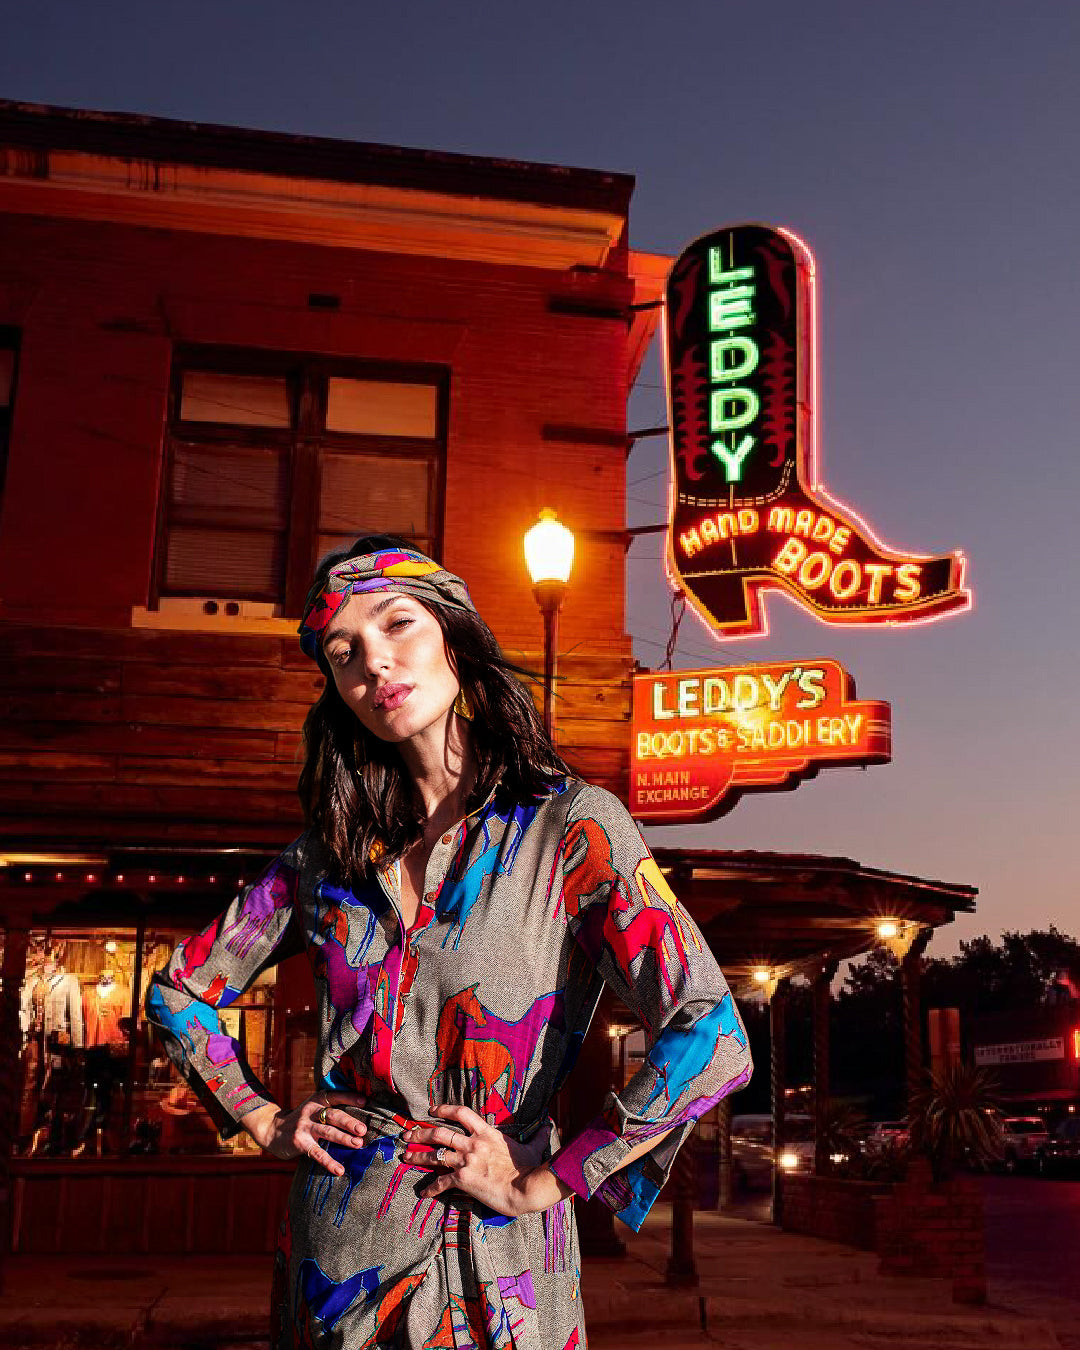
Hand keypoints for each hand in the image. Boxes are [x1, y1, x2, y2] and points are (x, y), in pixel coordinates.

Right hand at [247, 1092, 367, 1177]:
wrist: (272, 1130)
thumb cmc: (302, 1120)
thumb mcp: (313, 1109)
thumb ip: (331, 1109)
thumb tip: (359, 1118)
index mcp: (317, 1100)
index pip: (335, 1096)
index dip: (349, 1098)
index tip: (365, 1102)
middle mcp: (311, 1111)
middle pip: (333, 1115)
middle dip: (349, 1122)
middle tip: (363, 1129)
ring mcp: (304, 1127)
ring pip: (327, 1132)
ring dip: (343, 1138)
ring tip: (358, 1144)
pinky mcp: (300, 1143)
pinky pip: (317, 1153)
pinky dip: (329, 1162)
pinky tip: (339, 1170)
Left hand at [402, 1104, 570, 1216]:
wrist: (526, 1187)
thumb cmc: (530, 1168)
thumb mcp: (532, 1147)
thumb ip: (538, 1134)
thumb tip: (550, 1124)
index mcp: (487, 1132)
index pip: (460, 1113)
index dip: (443, 1109)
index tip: (431, 1110)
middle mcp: (473, 1143)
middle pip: (439, 1132)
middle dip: (420, 1132)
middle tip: (407, 1133)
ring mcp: (466, 1160)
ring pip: (435, 1155)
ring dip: (418, 1155)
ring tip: (405, 1156)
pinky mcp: (463, 1179)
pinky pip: (441, 1182)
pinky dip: (430, 1187)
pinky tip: (424, 1192)